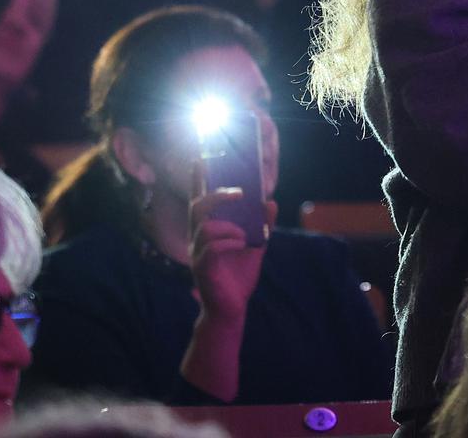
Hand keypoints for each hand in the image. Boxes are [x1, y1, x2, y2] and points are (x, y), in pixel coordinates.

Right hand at [187, 179, 275, 321]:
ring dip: (230, 227)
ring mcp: (197, 253)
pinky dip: (230, 242)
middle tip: (239, 192)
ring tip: (244, 236)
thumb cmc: (239, 276)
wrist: (232, 308)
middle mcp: (197, 239)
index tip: (200, 158)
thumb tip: (270, 201)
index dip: (198, 180)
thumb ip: (262, 224)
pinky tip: (242, 245)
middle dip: (217, 195)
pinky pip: (211, 247)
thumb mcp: (256, 246)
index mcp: (207, 231)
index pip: (199, 200)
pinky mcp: (201, 269)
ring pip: (205, 227)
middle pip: (197, 207)